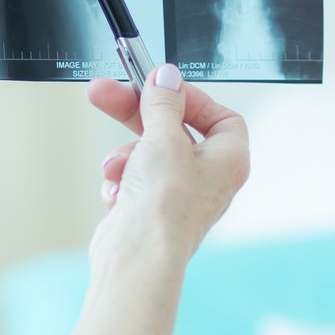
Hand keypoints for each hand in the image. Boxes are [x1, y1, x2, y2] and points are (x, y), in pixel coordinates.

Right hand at [83, 67, 248, 266]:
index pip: (219, 116)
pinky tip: (117, 194)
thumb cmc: (165, 206)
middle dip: (136, 115)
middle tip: (105, 93)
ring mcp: (179, 195)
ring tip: (116, 169)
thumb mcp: (164, 138)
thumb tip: (167, 77)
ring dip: (125, 156)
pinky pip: (133, 179)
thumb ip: (163, 103)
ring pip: (147, 154)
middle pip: (174, 130)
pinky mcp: (151, 209)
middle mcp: (209, 178)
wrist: (137, 256)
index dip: (190, 98)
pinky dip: (121, 182)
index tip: (160, 87)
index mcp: (229, 160)